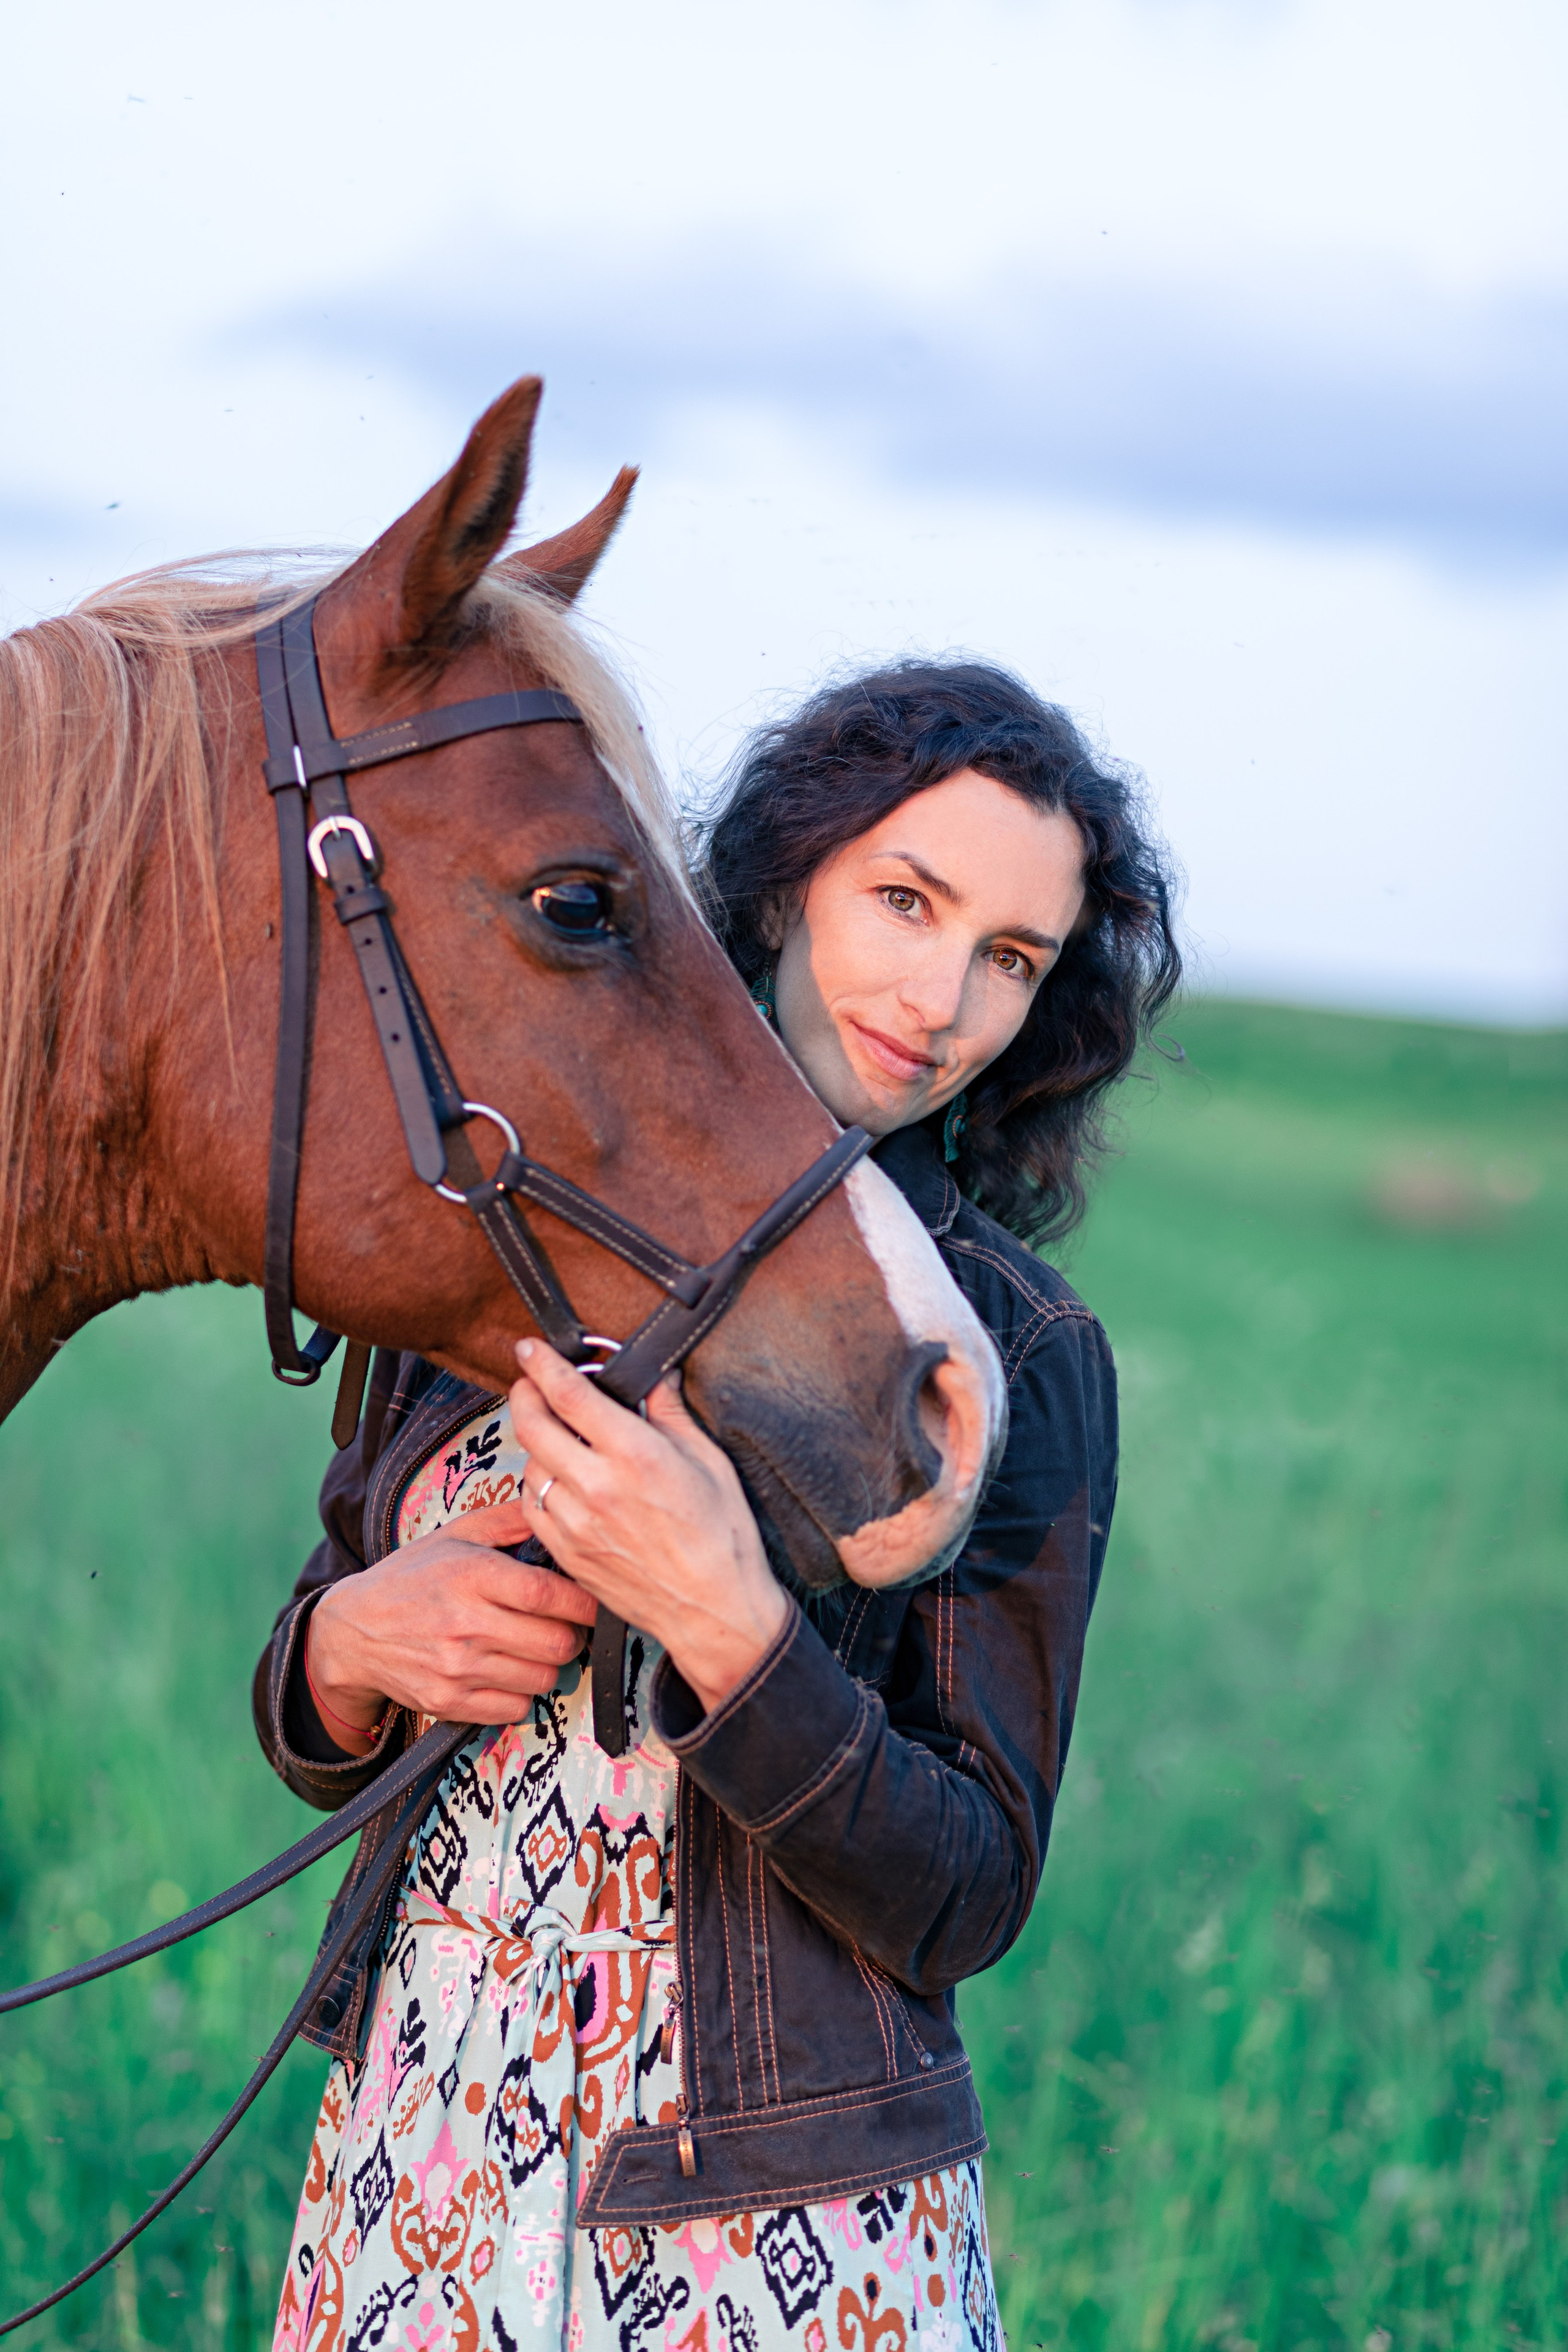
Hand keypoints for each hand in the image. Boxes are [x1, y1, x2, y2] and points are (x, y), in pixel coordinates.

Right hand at [306, 1500, 598, 1753]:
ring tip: (534, 1647)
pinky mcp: (448, 1702)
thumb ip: (508, 1520)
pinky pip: (515, 1709)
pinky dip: (521, 1693)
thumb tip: (553, 1503)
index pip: (548, 1595)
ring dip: (549, 1664)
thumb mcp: (455, 1535)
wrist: (353, 1631)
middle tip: (565, 1625)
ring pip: (542, 1678)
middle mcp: (465, 1623)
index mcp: (472, 1575)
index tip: (594, 1600)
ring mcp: (456, 1668)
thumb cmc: (411, 1577)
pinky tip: (508, 1672)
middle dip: (573, 1634)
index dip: (583, 1602)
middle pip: (556, 1643)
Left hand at [509, 1341, 788, 1715]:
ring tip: (555, 1434)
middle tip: (529, 1382)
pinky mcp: (568, 1553)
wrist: (713, 1610)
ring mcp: (576, 1523)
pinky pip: (531, 1506)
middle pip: (532, 1424)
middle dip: (524, 1392)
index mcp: (635, 1455)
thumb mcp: (709, 1462)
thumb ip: (671, 1414)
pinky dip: (537, 1484)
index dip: (542, 1363)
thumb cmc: (722, 1537)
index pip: (569, 1394)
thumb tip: (656, 1378)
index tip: (531, 1347)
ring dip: (535, 1441)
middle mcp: (597, 1487)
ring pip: (529, 1465)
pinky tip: (558, 1479)